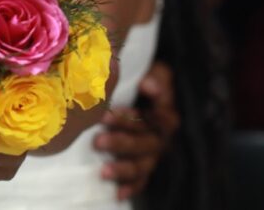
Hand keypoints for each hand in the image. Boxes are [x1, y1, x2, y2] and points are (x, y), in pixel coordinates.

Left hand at [94, 61, 179, 200]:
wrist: (148, 87)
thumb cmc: (148, 77)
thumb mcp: (157, 70)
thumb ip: (157, 76)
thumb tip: (148, 84)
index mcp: (166, 113)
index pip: (153, 120)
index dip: (130, 119)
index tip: (106, 115)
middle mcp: (162, 136)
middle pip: (145, 144)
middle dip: (122, 143)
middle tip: (97, 141)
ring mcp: (154, 152)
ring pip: (143, 164)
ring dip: (124, 169)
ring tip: (103, 171)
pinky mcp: (146, 163)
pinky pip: (142, 179)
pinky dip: (131, 187)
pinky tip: (117, 194)